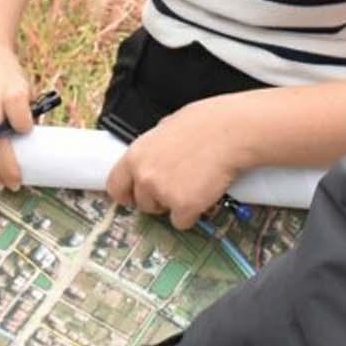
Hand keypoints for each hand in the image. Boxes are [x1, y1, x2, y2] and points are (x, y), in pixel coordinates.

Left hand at [103, 101, 241, 230]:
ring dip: (175, 205)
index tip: (134, 197)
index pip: (114, 185)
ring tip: (194, 184)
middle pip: (141, 203)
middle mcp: (143, 176)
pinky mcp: (184, 206)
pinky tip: (204, 194)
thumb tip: (153, 158)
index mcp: (135, 155)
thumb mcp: (166, 129)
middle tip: (177, 187)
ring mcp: (162, 193)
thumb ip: (153, 150)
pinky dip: (193, 213)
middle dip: (156, 199)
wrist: (231, 132)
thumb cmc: (205, 124)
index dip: (126, 194)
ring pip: (162, 212)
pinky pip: (182, 221)